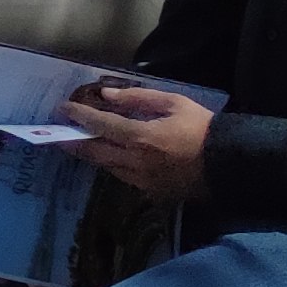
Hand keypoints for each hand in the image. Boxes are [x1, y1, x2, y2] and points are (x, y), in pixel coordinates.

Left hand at [68, 81, 212, 196]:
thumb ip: (138, 98)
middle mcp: (136, 161)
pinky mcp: (152, 191)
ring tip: (76, 143)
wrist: (230, 164)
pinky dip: (111, 165)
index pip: (100, 125)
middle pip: (95, 151)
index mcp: (142, 137)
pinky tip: (107, 157)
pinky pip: (123, 177)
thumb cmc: (202, 128)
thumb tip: (106, 95)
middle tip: (56, 132)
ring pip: (107, 166)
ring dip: (90, 155)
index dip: (79, 116)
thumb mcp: (173, 103)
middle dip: (73, 141)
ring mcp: (143, 180)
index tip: (62, 108)